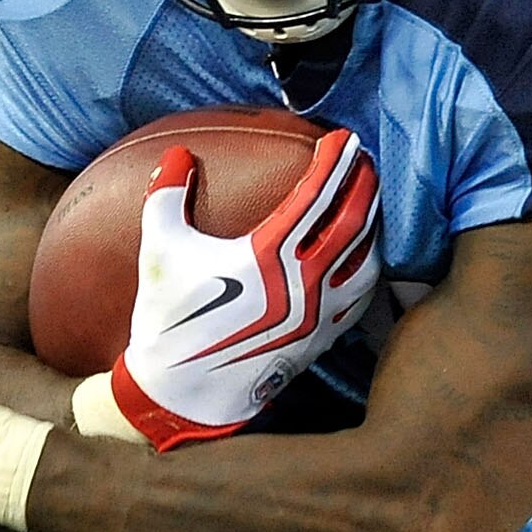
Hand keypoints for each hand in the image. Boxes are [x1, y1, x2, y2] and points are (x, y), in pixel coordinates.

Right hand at [85, 132, 380, 449]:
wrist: (180, 392)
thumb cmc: (167, 318)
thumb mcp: (159, 250)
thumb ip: (166, 196)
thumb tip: (178, 155)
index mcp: (266, 257)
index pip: (316, 197)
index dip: (334, 163)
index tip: (342, 139)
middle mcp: (301, 284)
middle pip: (351, 222)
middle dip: (363, 184)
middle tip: (365, 159)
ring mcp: (317, 315)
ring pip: (365, 259)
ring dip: (372, 223)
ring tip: (370, 200)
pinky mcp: (321, 338)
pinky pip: (360, 296)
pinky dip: (369, 266)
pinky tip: (366, 253)